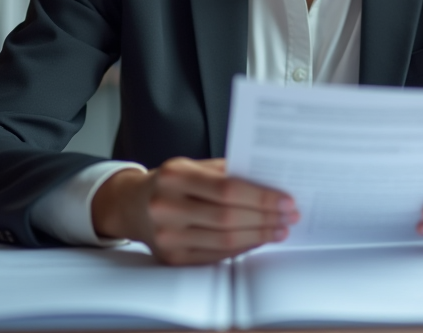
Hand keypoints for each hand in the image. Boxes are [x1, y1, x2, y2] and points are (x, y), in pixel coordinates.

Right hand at [91, 157, 298, 264]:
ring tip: (279, 229)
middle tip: (289, 216)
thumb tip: (272, 183)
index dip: (261, 197)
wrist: (133, 205)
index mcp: (175, 175)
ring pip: (225, 240)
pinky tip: (258, 240)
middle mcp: (167, 206)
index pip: (228, 188)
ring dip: (259, 236)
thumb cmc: (171, 181)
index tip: (287, 200)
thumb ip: (228, 172)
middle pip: (228, 217)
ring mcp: (167, 235)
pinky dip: (242, 248)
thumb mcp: (194, 166)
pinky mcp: (171, 257)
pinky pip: (216, 255)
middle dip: (266, 218)